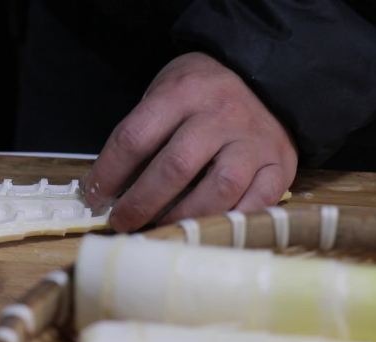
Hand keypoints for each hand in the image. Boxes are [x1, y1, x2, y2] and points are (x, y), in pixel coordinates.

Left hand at [84, 52, 297, 231]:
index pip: (135, 137)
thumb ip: (143, 136)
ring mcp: (255, 139)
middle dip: (141, 202)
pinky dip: (228, 223)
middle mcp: (221, 113)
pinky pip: (258, 203)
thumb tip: (110, 191)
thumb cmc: (199, 96)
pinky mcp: (281, 163)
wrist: (263, 78)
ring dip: (182, 217)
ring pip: (218, 189)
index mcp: (183, 92)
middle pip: (175, 166)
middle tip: (122, 223)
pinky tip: (205, 230)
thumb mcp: (165, 95)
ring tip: (160, 230)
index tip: (94, 197)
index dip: (109, 173)